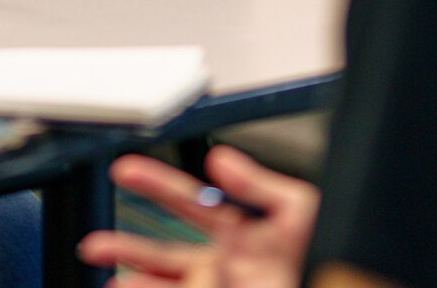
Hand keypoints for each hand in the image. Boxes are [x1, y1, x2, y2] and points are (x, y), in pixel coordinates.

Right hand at [79, 147, 317, 287]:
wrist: (344, 281)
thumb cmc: (327, 251)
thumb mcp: (296, 209)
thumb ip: (257, 185)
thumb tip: (221, 160)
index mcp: (234, 230)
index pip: (185, 201)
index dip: (154, 182)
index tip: (123, 169)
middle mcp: (220, 263)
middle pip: (161, 252)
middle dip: (125, 246)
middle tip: (93, 244)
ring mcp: (218, 286)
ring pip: (165, 284)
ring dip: (136, 282)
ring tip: (110, 283)